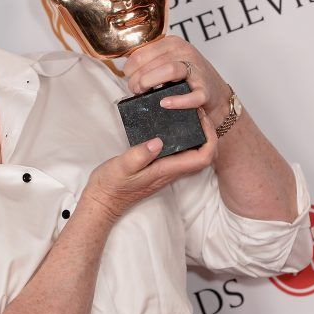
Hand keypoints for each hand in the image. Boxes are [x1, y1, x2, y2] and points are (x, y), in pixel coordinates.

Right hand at [82, 109, 218, 222]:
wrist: (103, 201)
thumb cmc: (111, 185)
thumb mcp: (121, 167)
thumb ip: (139, 155)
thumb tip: (158, 142)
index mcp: (166, 170)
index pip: (202, 158)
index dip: (209, 138)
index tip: (201, 118)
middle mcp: (170, 171)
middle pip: (204, 156)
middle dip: (208, 133)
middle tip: (197, 113)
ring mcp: (166, 171)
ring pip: (194, 154)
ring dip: (198, 136)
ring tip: (189, 115)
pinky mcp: (159, 168)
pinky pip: (181, 154)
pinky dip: (185, 139)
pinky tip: (173, 127)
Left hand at [122, 34, 231, 124]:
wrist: (216, 95)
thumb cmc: (188, 79)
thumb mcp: (169, 61)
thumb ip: (150, 61)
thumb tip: (126, 67)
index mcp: (174, 43)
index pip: (144, 50)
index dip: (131, 64)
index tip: (127, 75)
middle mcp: (186, 53)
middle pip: (154, 61)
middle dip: (138, 77)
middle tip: (134, 88)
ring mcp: (196, 71)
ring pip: (169, 70)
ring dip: (150, 82)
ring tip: (142, 92)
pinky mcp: (205, 92)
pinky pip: (191, 95)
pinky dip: (177, 101)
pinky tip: (164, 103)